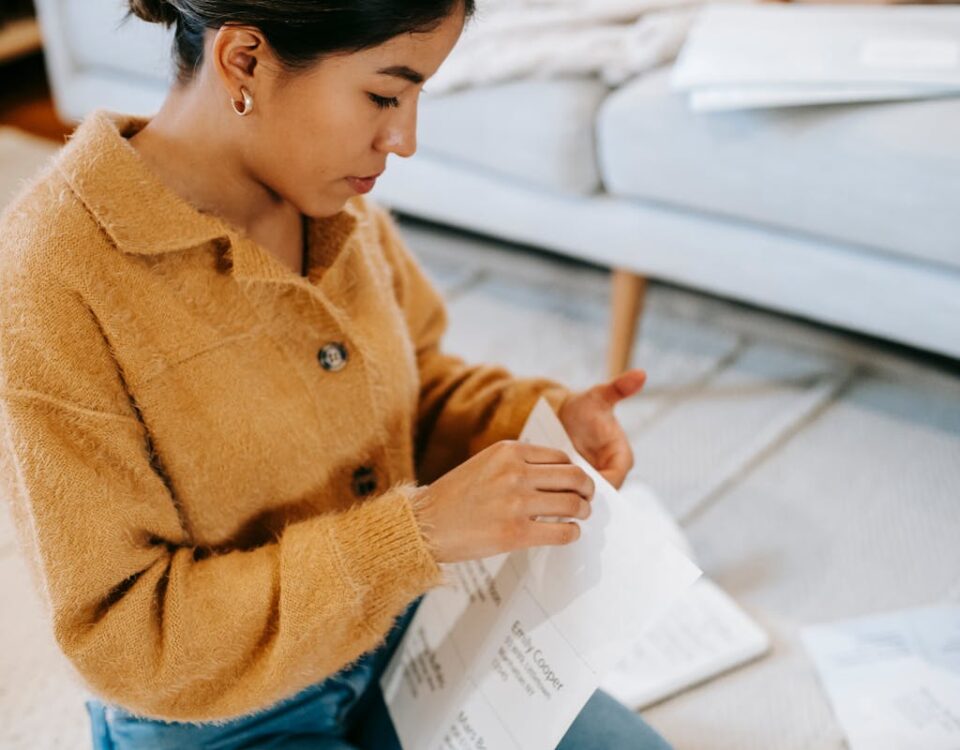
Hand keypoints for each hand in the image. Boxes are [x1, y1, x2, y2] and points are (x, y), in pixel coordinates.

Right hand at [415, 441, 595, 562]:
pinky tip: (568, 533)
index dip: (575, 470)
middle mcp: (515, 472)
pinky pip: (562, 531)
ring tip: (580, 516)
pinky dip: (572, 533)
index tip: (576, 482)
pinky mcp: (516, 533)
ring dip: (583, 511)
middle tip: (587, 498)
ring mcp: (517, 503)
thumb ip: (518, 464)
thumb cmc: (455, 497)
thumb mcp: (486, 463)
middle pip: (574, 477)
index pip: (561, 456)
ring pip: (572, 503)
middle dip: (587, 489)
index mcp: (509, 451)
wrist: (425, 524)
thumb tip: (557, 475)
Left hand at [557, 368, 646, 489]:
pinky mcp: (579, 487)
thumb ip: (618, 388)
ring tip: (549, 492)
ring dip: (569, 498)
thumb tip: (641, 373)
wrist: (566, 416)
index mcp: (621, 457)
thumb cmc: (586, 406)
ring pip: (585, 499)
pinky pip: (573, 498)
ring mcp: (594, 482)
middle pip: (600, 494)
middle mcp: (611, 473)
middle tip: (558, 489)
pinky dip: (562, 498)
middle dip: (581, 493)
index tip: (576, 480)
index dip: (597, 484)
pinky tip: (546, 497)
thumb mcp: (598, 396)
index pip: (614, 479)